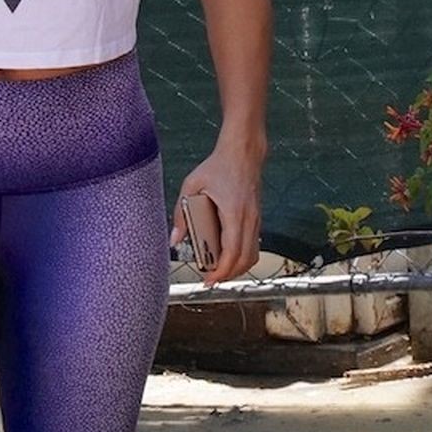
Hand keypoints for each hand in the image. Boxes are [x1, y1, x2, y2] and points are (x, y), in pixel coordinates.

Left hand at [170, 141, 263, 286]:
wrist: (243, 152)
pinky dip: (243, 256)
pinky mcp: (256, 217)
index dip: (221, 270)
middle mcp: (249, 219)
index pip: (232, 252)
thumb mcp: (192, 186)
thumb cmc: (218, 166)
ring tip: (219, 271)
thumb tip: (174, 239)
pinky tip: (228, 256)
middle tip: (211, 279)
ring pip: (253, 254)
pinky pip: (254, 245)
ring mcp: (255, 219)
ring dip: (238, 268)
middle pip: (245, 259)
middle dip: (229, 274)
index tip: (209, 279)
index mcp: (234, 213)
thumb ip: (182, 213)